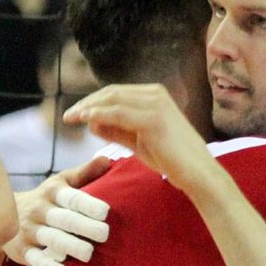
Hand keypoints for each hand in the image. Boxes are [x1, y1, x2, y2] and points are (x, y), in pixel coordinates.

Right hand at [4, 155, 113, 265]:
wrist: (2, 214)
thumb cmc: (45, 199)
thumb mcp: (60, 182)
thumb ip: (84, 173)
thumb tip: (107, 160)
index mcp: (52, 192)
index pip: (72, 197)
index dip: (87, 203)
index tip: (105, 211)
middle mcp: (40, 210)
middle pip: (64, 219)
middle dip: (83, 226)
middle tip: (104, 234)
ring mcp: (29, 231)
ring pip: (51, 239)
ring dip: (69, 246)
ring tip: (89, 253)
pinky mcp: (22, 251)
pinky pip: (36, 260)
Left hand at [61, 84, 214, 195]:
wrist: (197, 173)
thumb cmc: (171, 159)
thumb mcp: (138, 141)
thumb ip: (116, 130)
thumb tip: (91, 122)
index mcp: (155, 95)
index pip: (116, 93)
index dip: (93, 101)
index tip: (75, 113)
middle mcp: (156, 94)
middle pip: (111, 93)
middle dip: (87, 102)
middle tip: (68, 116)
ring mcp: (156, 104)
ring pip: (112, 100)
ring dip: (88, 107)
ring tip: (71, 118)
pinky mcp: (153, 118)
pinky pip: (118, 113)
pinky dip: (99, 114)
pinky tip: (85, 120)